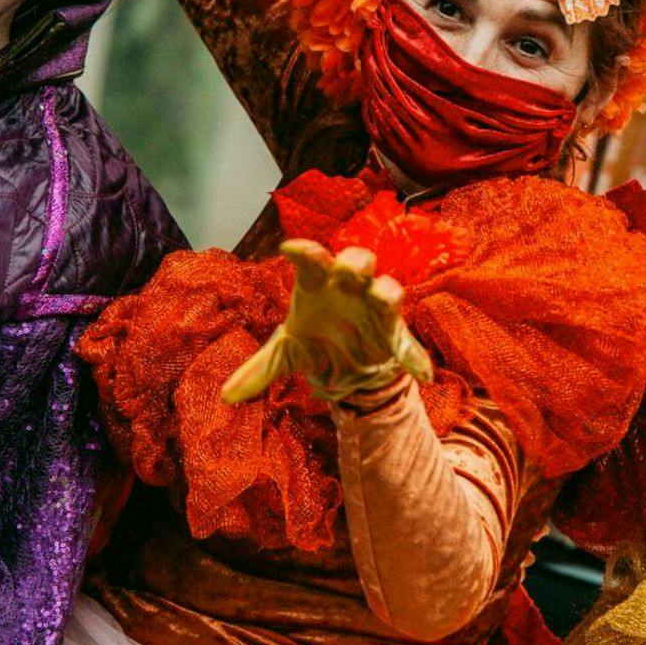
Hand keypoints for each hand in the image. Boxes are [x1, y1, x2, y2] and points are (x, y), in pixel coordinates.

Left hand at [222, 239, 433, 404]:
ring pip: (387, 288)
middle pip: (358, 261)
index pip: (312, 261)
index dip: (305, 251)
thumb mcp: (286, 354)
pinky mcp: (393, 333)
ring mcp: (374, 307)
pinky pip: (406, 342)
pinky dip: (413, 357)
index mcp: (319, 284)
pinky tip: (420, 374)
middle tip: (348, 268)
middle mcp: (349, 288)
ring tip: (384, 297)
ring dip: (386, 292)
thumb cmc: (314, 343)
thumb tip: (225, 396)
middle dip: (355, 262)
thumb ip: (259, 370)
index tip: (289, 248)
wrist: (345, 368)